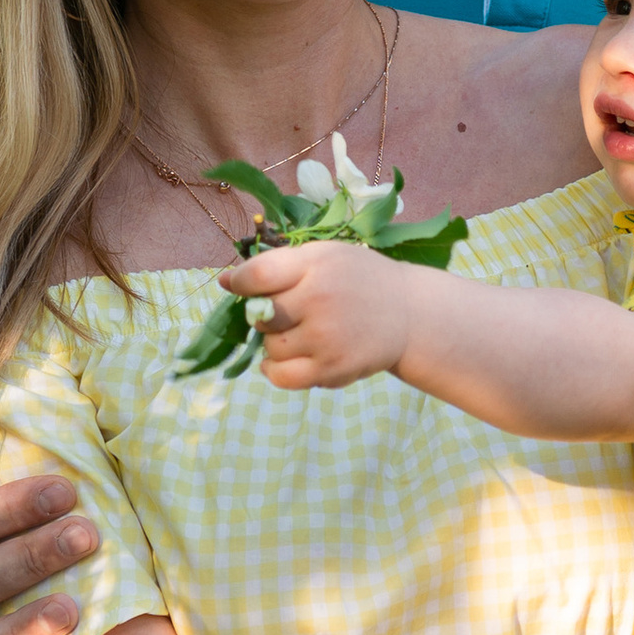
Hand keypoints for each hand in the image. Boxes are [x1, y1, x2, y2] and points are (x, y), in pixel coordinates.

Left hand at [219, 241, 409, 389]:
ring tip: (301, 333)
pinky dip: (275, 370)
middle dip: (265, 316)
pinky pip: (282, 377)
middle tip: (288, 312)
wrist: (408, 314)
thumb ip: (276, 266)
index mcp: (316, 265)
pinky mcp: (332, 368)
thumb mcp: (323, 257)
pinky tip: (287, 358)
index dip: (240, 285)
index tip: (242, 288)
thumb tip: (225, 283)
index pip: (257, 277)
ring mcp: (326, 337)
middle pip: (261, 316)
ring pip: (270, 348)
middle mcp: (320, 300)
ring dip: (276, 343)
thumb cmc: (357, 280)